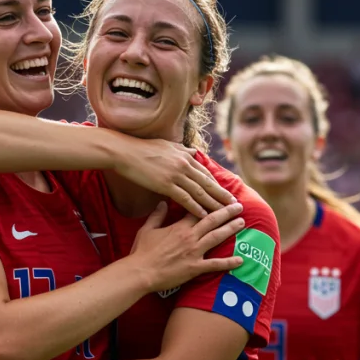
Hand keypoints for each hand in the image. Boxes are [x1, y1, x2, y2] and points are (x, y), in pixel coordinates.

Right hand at [114, 138, 235, 217]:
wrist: (125, 152)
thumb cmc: (143, 148)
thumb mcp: (167, 145)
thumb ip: (182, 150)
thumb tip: (193, 151)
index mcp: (185, 156)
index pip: (205, 173)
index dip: (217, 184)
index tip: (227, 192)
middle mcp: (184, 165)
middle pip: (207, 183)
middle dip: (222, 195)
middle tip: (234, 205)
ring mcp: (176, 175)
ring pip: (200, 192)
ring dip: (213, 203)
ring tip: (224, 213)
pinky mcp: (166, 184)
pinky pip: (185, 198)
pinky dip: (196, 207)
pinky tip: (204, 215)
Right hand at [128, 201, 244, 293]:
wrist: (141, 272)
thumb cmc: (142, 252)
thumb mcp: (147, 229)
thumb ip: (157, 215)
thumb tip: (163, 203)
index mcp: (179, 227)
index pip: (198, 211)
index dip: (210, 204)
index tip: (219, 198)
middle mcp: (190, 237)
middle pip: (212, 221)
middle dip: (227, 212)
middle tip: (239, 206)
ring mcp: (194, 252)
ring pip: (217, 237)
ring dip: (231, 229)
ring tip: (242, 223)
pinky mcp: (195, 267)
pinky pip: (215, 264)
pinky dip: (228, 262)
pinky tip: (240, 260)